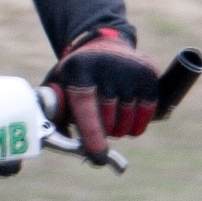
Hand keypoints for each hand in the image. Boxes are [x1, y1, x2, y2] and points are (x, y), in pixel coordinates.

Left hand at [46, 27, 159, 149]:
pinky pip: (145, 117)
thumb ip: (51, 112)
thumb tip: (54, 142)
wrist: (103, 45)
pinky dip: (136, 125)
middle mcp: (108, 67)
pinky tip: (127, 114)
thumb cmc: (75, 74)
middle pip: (109, 122)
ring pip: (127, 124)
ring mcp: (132, 71)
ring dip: (118, 129)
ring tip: (110, 114)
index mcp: (79, 69)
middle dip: (101, 132)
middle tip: (95, 120)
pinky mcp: (149, 76)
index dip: (92, 134)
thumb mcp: (57, 84)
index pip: (87, 107)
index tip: (97, 155)